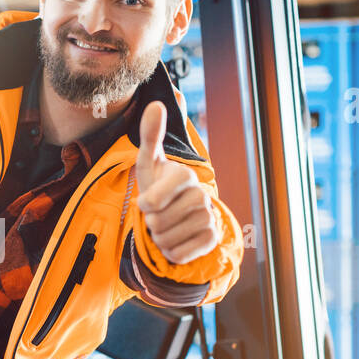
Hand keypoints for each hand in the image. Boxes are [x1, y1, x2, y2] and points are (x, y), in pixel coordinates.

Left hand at [134, 100, 220, 264]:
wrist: (176, 217)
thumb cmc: (157, 188)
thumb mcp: (148, 164)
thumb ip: (150, 135)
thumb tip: (157, 103)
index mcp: (184, 176)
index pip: (155, 199)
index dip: (147, 204)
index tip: (147, 202)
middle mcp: (201, 195)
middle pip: (158, 221)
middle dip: (151, 222)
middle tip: (158, 214)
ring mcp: (209, 218)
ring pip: (167, 239)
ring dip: (159, 237)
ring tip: (167, 225)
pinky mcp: (211, 239)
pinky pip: (178, 254)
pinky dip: (171, 252)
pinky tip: (177, 239)